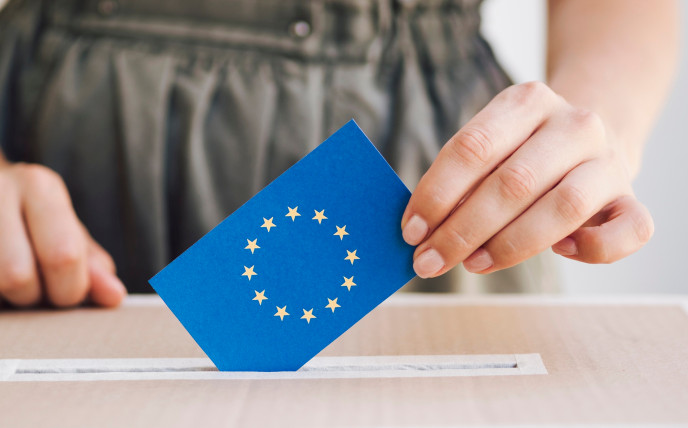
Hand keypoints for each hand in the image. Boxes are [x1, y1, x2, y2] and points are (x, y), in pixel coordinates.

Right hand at [0, 161, 126, 306]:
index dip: (70, 289)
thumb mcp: (65, 231)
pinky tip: (2, 289)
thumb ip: (92, 266)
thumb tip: (114, 296)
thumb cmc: (28, 216)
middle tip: (34, 289)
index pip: (63, 256)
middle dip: (32, 297)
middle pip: (15, 276)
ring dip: (4, 301)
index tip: (68, 291)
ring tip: (10, 283)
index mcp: (39, 187)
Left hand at [401, 82, 653, 277]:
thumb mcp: (493, 145)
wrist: (595, 135)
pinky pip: (628, 231)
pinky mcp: (631, 197)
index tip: (411, 231)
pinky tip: (559, 251)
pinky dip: (591, 249)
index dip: (437, 194)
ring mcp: (609, 160)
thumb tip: (421, 229)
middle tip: (429, 261)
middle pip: (512, 183)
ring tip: (472, 264)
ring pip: (563, 208)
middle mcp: (574, 123)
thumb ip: (463, 178)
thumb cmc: (524, 151)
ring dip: (509, 246)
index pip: (473, 147)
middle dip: (461, 231)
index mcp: (527, 100)